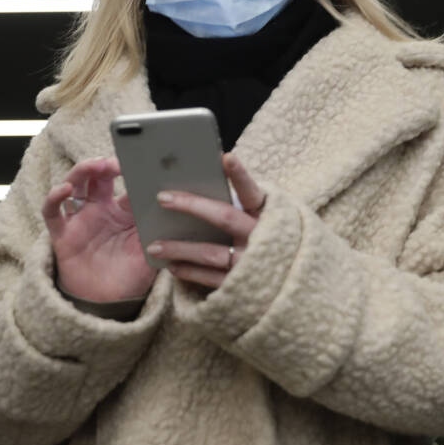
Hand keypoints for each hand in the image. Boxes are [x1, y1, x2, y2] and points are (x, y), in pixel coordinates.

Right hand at [41, 157, 158, 302]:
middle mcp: (100, 210)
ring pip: (75, 184)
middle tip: (115, 162)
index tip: (141, 163)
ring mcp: (80, 220)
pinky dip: (53, 198)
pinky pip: (52, 212)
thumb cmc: (130, 277)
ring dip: (82, 171)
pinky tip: (63, 190)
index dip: (131, 172)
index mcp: (123, 211)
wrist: (108, 306)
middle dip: (105, 164)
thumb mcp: (150, 252)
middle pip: (98, 176)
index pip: (126, 183)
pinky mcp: (62, 234)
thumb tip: (177, 209)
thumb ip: (159, 231)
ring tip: (94, 166)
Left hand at [144, 153, 266, 289]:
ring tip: (153, 245)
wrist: (290, 284)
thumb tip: (203, 185)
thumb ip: (242, 205)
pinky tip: (171, 267)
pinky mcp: (242, 286)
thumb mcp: (265, 221)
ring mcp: (253, 263)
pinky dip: (189, 271)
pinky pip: (210, 278)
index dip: (240, 176)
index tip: (225, 158)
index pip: (252, 192)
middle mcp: (261, 237)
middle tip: (162, 197)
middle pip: (225, 217)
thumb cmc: (268, 242)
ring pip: (211, 252)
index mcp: (268, 215)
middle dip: (192, 206)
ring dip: (180, 248)